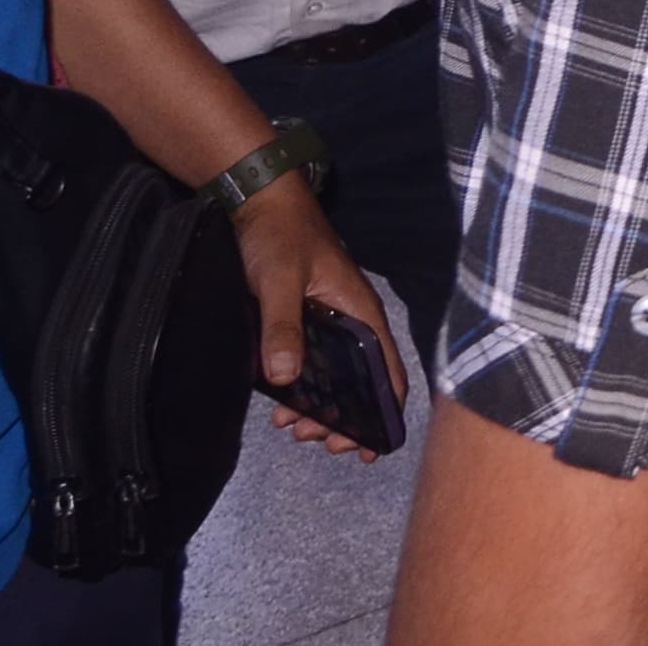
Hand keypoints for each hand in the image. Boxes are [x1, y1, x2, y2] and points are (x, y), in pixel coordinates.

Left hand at [231, 174, 407, 456]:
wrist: (260, 199)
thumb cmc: (280, 234)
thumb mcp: (279, 280)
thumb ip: (283, 327)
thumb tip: (287, 379)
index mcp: (360, 310)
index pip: (387, 369)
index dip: (384, 410)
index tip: (369, 447)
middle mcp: (351, 320)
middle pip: (361, 381)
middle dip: (344, 417)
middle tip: (317, 440)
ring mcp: (328, 321)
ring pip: (335, 377)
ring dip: (320, 407)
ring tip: (294, 428)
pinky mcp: (304, 320)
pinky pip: (311, 364)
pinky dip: (301, 390)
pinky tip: (280, 405)